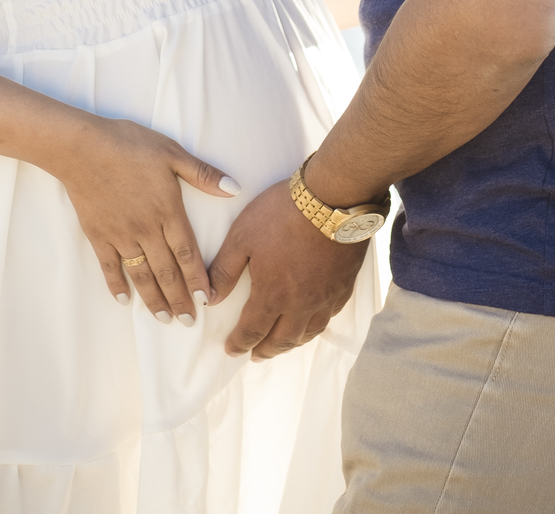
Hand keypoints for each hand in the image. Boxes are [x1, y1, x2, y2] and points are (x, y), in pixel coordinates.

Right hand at [58, 117, 238, 325]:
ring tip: (163, 319)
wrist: (82, 147)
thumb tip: (235, 187)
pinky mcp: (98, 236)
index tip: (206, 301)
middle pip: (166, 272)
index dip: (197, 280)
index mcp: (167, 211)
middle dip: (179, 299)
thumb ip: (202, 174)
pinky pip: (110, 267)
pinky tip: (124, 300)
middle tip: (188, 322)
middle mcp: (146, 230)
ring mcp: (121, 235)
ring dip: (153, 299)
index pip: (188, 254)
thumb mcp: (171, 152)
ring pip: (141, 275)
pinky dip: (117, 285)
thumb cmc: (129, 144)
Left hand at [207, 178, 365, 359]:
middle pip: (282, 340)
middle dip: (266, 351)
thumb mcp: (243, 235)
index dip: (240, 343)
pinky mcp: (344, 286)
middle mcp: (301, 305)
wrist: (332, 199)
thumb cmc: (282, 213)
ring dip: (291, 343)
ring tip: (282, 344)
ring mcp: (325, 297)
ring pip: (308, 333)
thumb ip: (225, 269)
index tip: (231, 351)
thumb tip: (210, 298)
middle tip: (255, 355)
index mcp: (273, 294)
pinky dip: (315, 326)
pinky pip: (329, 317)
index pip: (253, 330)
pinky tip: (312, 322)